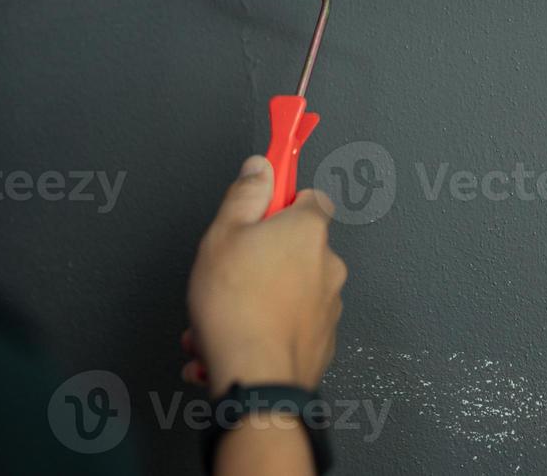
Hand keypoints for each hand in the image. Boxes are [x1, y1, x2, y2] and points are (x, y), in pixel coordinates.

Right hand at [185, 156, 346, 396]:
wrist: (257, 378)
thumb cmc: (238, 308)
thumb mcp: (224, 234)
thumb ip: (245, 194)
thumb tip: (260, 167)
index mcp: (308, 231)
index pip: (310, 197)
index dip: (283, 200)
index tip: (261, 205)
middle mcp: (328, 266)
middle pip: (295, 247)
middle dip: (261, 258)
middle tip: (228, 272)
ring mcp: (328, 306)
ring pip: (288, 290)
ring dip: (255, 299)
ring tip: (218, 317)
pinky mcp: (321, 342)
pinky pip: (289, 325)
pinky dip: (263, 329)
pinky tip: (230, 341)